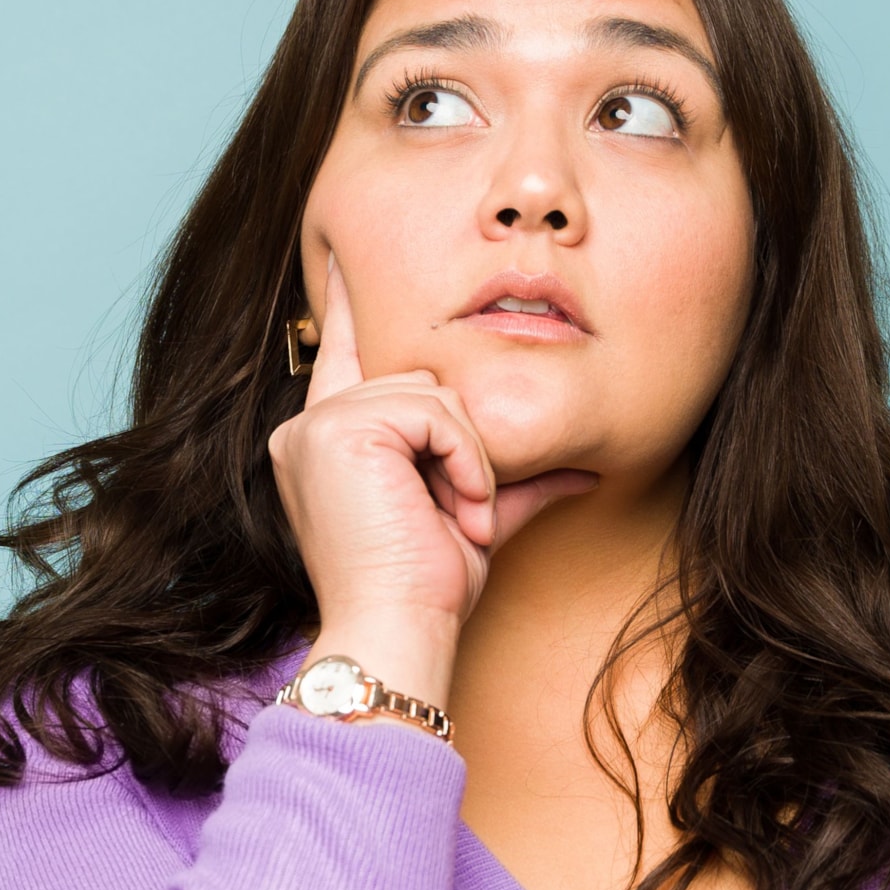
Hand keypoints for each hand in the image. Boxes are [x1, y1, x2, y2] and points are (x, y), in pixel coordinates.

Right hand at [264, 250, 598, 679]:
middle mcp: (307, 428)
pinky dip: (463, 460)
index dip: (348, 306)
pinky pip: (435, 412)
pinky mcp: (341, 429)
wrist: (396, 633)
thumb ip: (509, 479)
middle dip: (463, 443)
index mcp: (322, 443)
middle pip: (419, 380)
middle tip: (464, 513)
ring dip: (468, 459)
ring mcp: (317, 427)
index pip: (341, 355)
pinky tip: (456, 508)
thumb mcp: (473, 521)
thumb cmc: (424, 593)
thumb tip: (582, 465)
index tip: (345, 256)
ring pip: (433, 393)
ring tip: (461, 517)